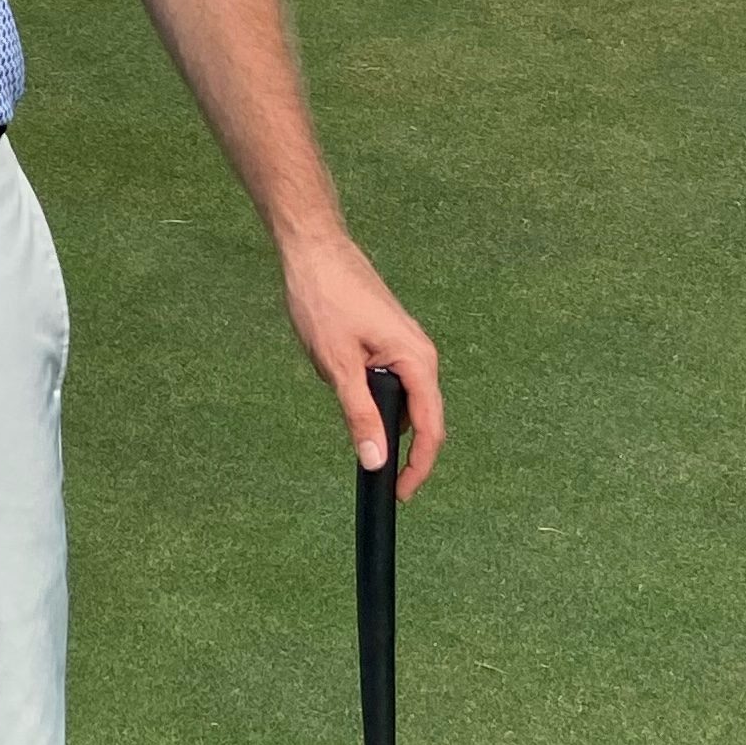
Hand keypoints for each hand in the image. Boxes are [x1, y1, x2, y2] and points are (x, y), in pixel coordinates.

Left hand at [279, 227, 445, 497]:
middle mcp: (421, 355)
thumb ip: (359, 414)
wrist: (314, 250)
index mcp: (418, 361)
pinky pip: (386, 379)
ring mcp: (406, 346)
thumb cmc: (325, 300)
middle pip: (420, 417)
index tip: (399, 494)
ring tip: (338, 388)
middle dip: (394, 441)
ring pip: (399, 398)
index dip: (418, 467)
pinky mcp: (389, 340)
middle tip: (365, 462)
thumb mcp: (338, 365)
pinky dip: (367, 390)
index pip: (431, 429)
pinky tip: (337, 370)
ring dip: (375, 411)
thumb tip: (376, 460)